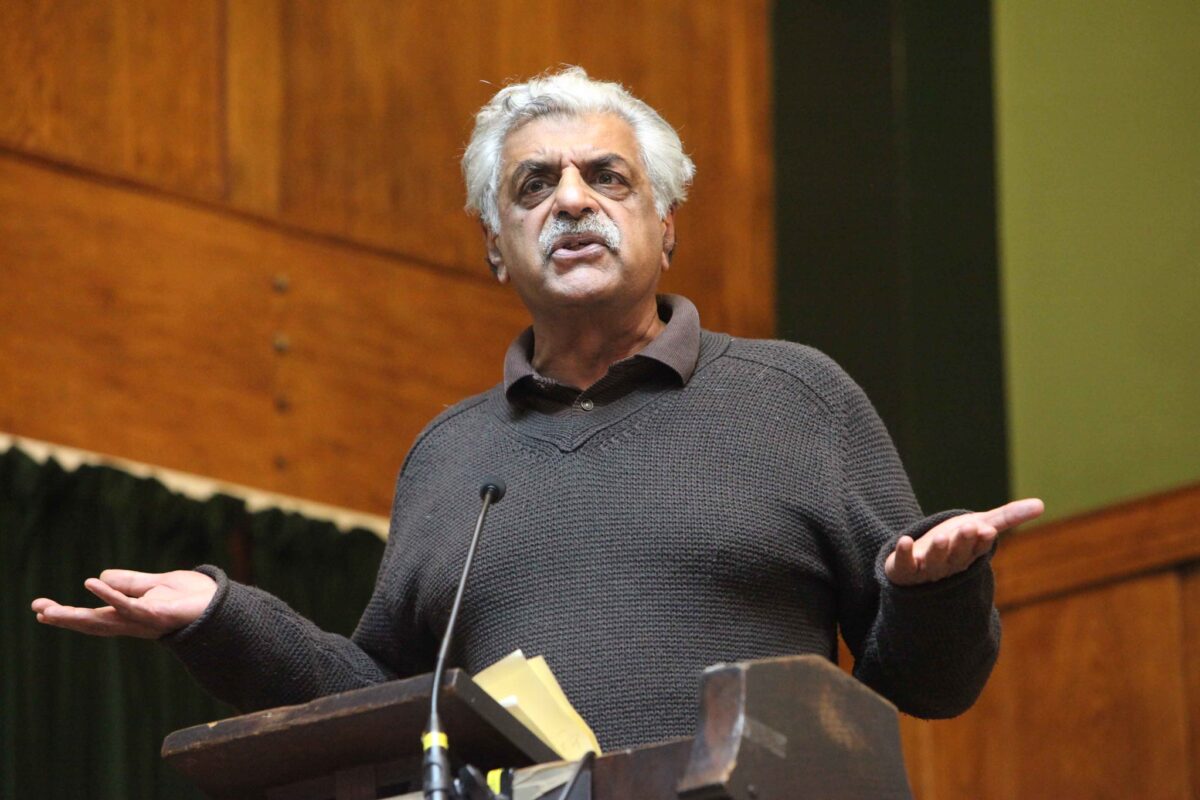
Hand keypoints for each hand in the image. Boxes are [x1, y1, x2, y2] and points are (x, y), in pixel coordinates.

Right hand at [31, 569, 216, 638]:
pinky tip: (92, 584)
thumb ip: (129, 583)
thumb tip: (100, 578)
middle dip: (65, 619)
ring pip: (105, 619)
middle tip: (37, 611)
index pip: (93, 616)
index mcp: (130, 615)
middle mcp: (134, 621)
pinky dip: (110, 595)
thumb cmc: (192, 597)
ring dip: (77, 614)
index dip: (68, 614)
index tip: (40, 610)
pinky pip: (130, 605)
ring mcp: (145, 620)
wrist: (223, 604)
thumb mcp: (155, 585)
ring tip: (50, 608)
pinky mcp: (159, 614)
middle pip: (93, 623)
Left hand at [885, 498, 1043, 585]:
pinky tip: (904, 541)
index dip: (981, 541)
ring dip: (939, 551)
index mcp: (968, 556)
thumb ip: (1007, 517)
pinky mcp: (903, 569)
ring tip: (941, 538)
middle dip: (963, 543)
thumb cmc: (953, 542)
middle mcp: (949, 565)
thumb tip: (1042, 504)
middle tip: (969, 528)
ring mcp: (926, 569)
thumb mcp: (979, 526)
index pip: (977, 549)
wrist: (918, 561)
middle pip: (957, 555)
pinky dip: (904, 554)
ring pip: (934, 562)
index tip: (986, 530)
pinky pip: (904, 565)